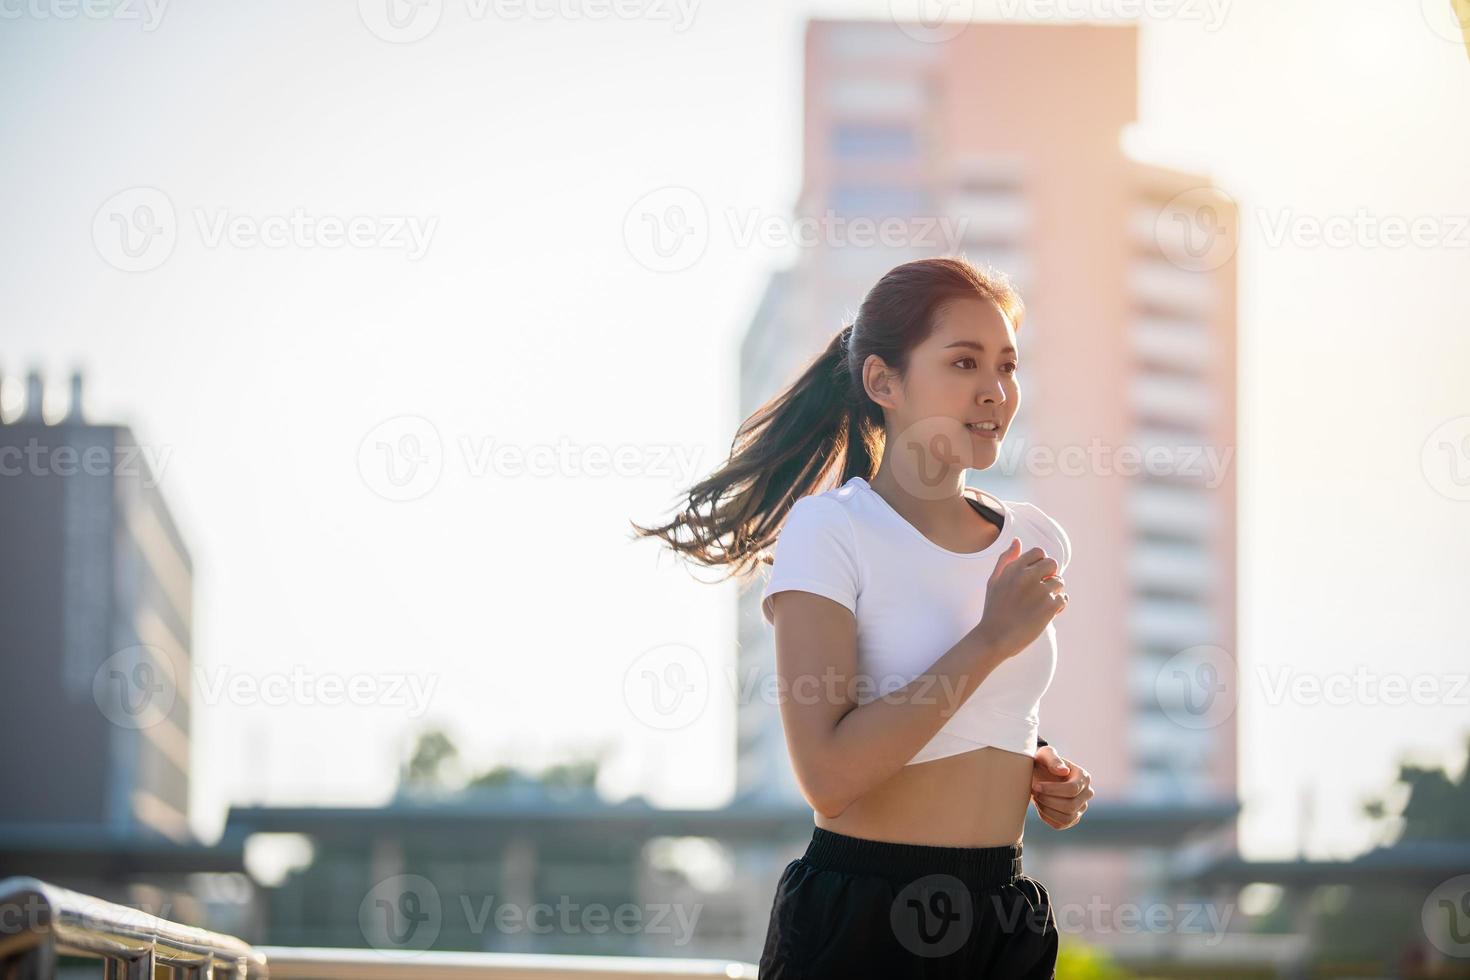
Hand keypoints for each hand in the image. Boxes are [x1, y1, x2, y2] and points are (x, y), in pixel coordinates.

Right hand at [974, 539, 1067, 659]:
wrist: (994, 637)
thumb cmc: (994, 610)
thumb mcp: (994, 581)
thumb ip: (1006, 560)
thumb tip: (1017, 541)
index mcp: (1014, 568)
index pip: (1039, 552)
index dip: (1040, 563)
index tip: (1035, 576)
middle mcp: (1027, 576)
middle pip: (1053, 564)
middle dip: (1050, 575)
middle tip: (1041, 590)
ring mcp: (1040, 591)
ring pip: (1059, 582)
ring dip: (1054, 592)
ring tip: (1042, 605)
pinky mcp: (1049, 606)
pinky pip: (1063, 598)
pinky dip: (1058, 606)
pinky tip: (1047, 614)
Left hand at [1030, 745, 1092, 829]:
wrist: (1039, 773)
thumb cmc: (1043, 762)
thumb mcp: (1045, 754)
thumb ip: (1053, 759)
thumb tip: (1063, 771)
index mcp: (1083, 777)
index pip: (1072, 789)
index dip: (1052, 790)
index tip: (1036, 786)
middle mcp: (1086, 794)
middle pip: (1070, 806)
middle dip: (1048, 800)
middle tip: (1034, 792)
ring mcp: (1081, 808)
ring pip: (1067, 818)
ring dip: (1047, 810)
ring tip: (1036, 798)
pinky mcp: (1072, 819)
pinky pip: (1060, 825)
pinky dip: (1046, 817)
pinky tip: (1039, 805)